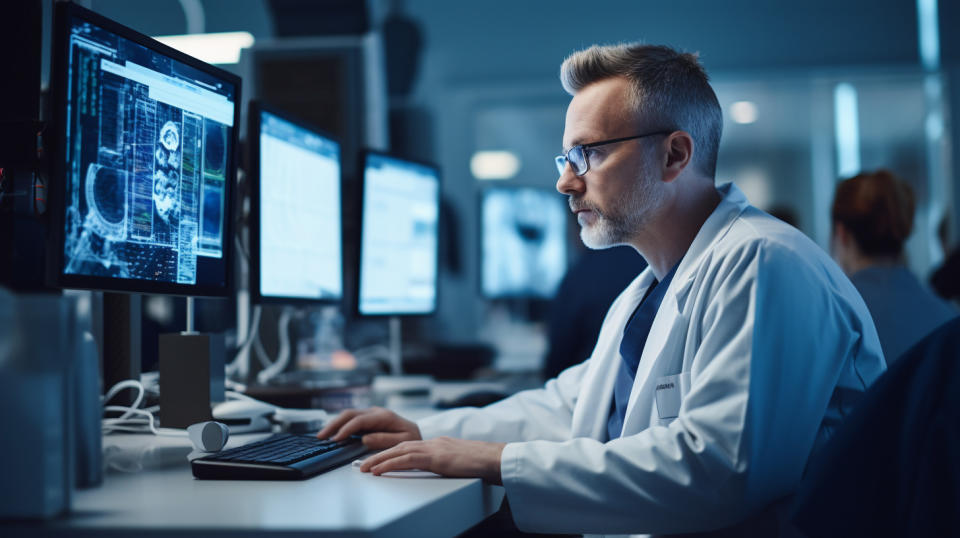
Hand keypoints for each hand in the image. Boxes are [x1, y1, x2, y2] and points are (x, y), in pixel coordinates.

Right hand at [316, 407, 420, 449]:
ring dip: (334, 424)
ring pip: (348, 415)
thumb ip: (385, 440)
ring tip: (322, 435)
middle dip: (334, 424)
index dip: (346, 429)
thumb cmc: (412, 437)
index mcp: (384, 416)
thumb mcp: (404, 441)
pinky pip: (351, 420)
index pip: (360, 420)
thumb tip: (365, 438)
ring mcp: (371, 414)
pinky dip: (340, 425)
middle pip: (350, 414)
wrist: (417, 432)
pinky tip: (332, 433)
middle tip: (321, 436)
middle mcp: (375, 412)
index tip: (336, 439)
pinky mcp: (368, 419)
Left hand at [359, 437, 505, 484]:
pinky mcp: (437, 458)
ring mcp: (434, 449)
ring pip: (399, 452)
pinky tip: (379, 470)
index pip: (408, 446)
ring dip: (379, 460)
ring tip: (365, 469)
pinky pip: (408, 460)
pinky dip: (390, 465)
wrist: (497, 459)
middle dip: (379, 455)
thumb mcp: (457, 462)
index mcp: (437, 444)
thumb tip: (436, 469)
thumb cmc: (482, 463)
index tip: (376, 460)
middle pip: (399, 447)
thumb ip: (444, 463)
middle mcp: (433, 443)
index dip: (390, 453)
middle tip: (362, 465)